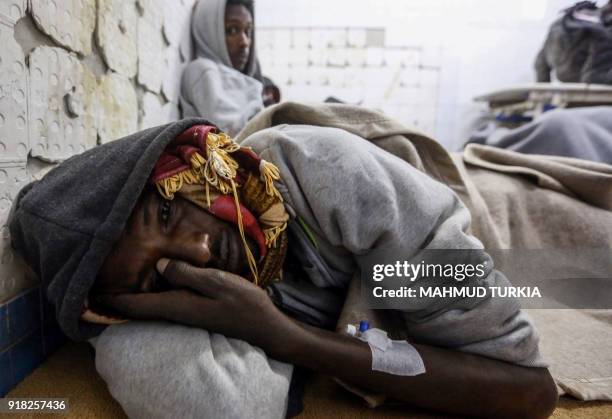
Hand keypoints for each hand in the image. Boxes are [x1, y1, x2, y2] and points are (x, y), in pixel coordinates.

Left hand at [98, 259, 292, 350]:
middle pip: (139, 307)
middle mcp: (176, 311)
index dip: (111, 299)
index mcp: (177, 305)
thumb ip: (188, 274)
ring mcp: (186, 312)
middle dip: (116, 296)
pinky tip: (154, 278)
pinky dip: (152, 291)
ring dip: (133, 294)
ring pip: (151, 302)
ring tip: (116, 278)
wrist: (265, 327)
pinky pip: (165, 300)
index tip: (88, 291)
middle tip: (96, 280)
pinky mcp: (195, 309)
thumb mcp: (217, 283)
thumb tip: (160, 265)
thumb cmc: (244, 304)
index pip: (135, 305)